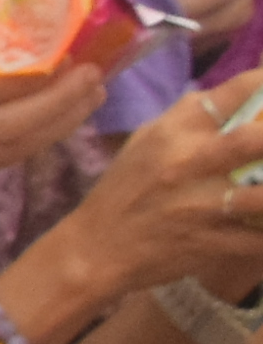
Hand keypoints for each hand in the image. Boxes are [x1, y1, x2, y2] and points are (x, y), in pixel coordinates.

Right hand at [57, 68, 262, 301]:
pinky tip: (261, 224)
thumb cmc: (123, 191)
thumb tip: (232, 97)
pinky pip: (258, 238)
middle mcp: (189, 163)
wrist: (97, 249)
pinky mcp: (213, 242)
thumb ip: (186, 119)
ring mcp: (202, 205)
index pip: (234, 94)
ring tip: (261, 186)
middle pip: (254, 140)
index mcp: (174, 132)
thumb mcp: (144, 141)